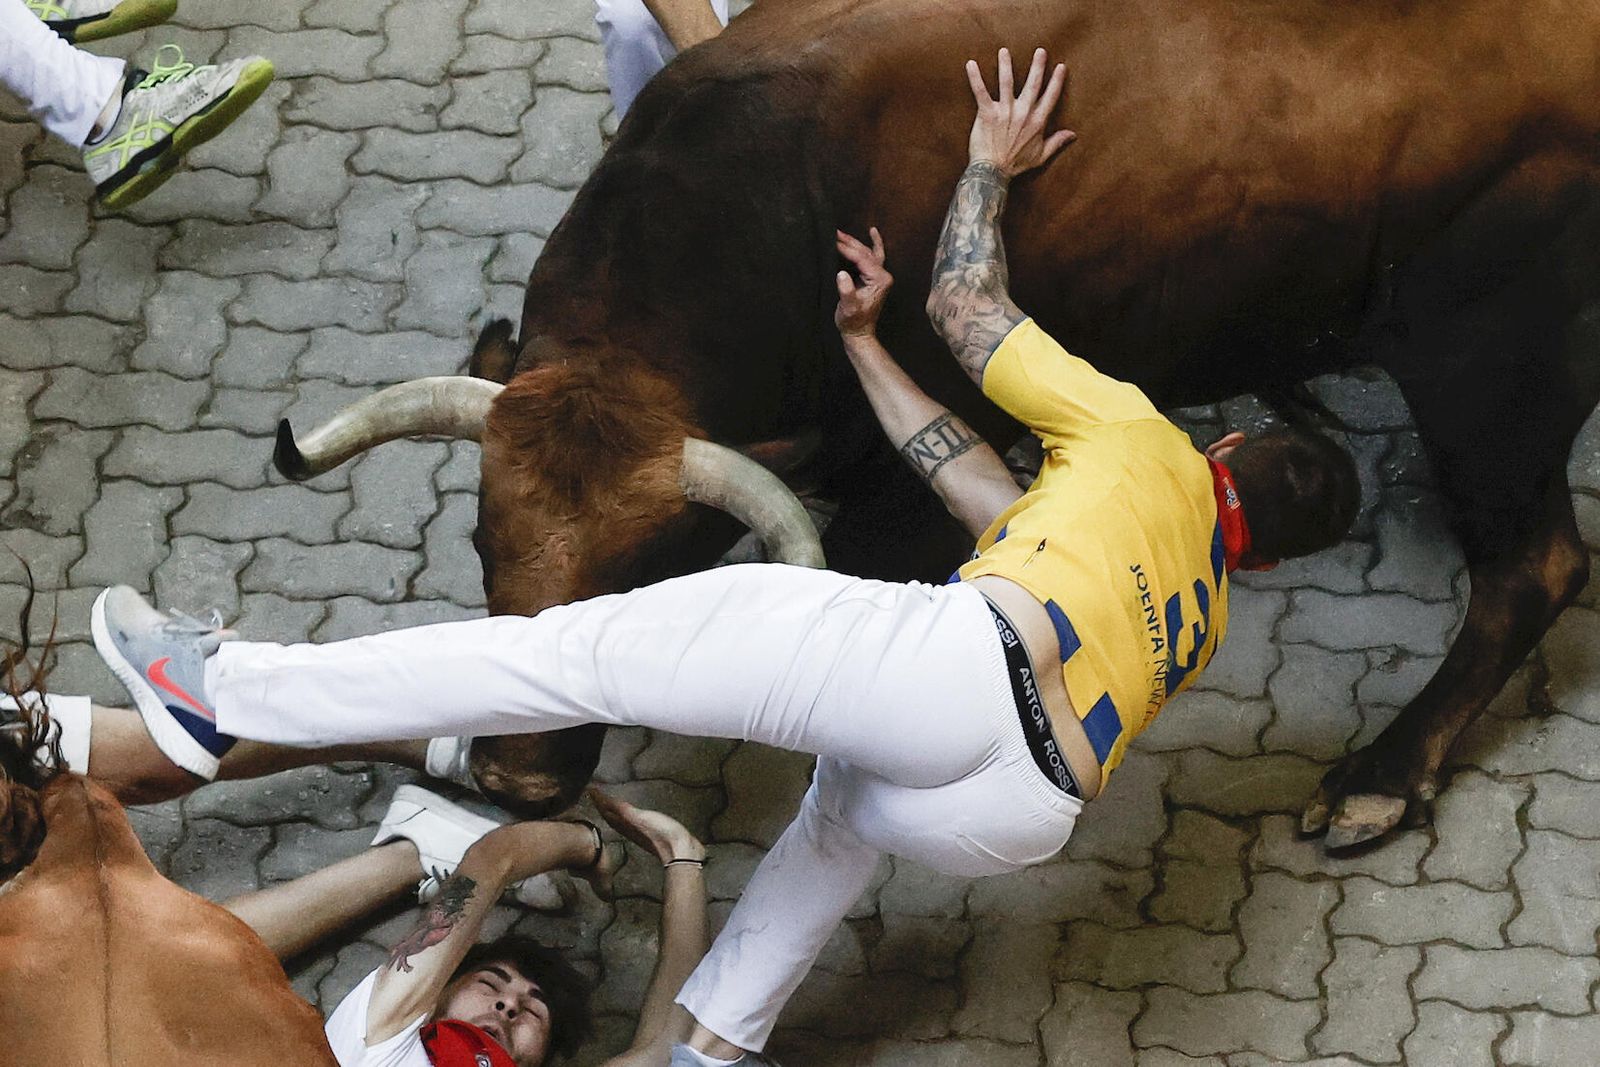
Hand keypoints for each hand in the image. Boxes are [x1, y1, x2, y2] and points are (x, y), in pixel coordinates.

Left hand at [588, 787, 704, 863]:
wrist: (680, 852)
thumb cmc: (663, 834)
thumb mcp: (642, 819)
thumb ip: (626, 812)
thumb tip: (608, 802)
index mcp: (626, 825)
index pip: (607, 810)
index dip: (598, 800)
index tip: (590, 789)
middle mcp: (629, 828)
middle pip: (610, 815)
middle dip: (602, 805)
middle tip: (594, 793)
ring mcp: (638, 832)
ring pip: (619, 819)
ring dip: (611, 810)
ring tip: (607, 802)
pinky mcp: (649, 833)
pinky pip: (630, 821)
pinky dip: (625, 815)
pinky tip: (629, 815)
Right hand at [834, 226, 892, 337]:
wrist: (859, 333)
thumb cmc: (853, 322)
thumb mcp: (848, 308)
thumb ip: (846, 291)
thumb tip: (841, 274)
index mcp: (879, 280)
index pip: (862, 258)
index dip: (846, 249)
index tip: (832, 242)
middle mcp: (883, 276)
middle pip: (866, 252)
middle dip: (850, 242)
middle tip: (835, 232)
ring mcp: (880, 276)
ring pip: (869, 252)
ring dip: (856, 242)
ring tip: (842, 233)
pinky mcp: (874, 278)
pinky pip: (875, 256)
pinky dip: (873, 244)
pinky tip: (872, 232)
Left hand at [965, 46, 1075, 177]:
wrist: (993, 172)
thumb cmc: (1016, 165)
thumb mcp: (1040, 156)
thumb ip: (1056, 142)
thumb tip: (1073, 134)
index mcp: (1037, 121)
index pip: (1050, 96)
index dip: (1056, 81)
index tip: (1060, 66)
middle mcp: (1023, 113)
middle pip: (1032, 84)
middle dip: (1037, 66)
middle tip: (1040, 51)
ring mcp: (1005, 111)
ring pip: (1006, 82)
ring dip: (1005, 64)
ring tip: (1004, 51)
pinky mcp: (987, 113)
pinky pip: (980, 91)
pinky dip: (975, 77)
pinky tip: (970, 64)